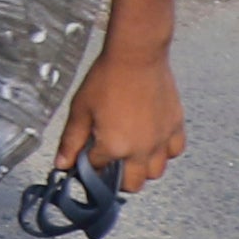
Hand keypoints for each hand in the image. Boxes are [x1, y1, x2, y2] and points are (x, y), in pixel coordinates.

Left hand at [60, 44, 184, 189]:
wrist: (136, 55)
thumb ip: (71, 141)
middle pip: (131, 184)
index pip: (97, 170)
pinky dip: (164, 152)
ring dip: (142, 169)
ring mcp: (162, 139)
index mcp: (115, 147)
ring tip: (131, 154)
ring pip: (155, 172)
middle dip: (117, 179)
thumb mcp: (80, 109)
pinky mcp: (176, 126)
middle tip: (109, 163)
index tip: (86, 159)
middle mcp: (141, 149)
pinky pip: (174, 151)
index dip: (88, 166)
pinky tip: (152, 141)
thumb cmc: (108, 77)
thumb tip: (62, 163)